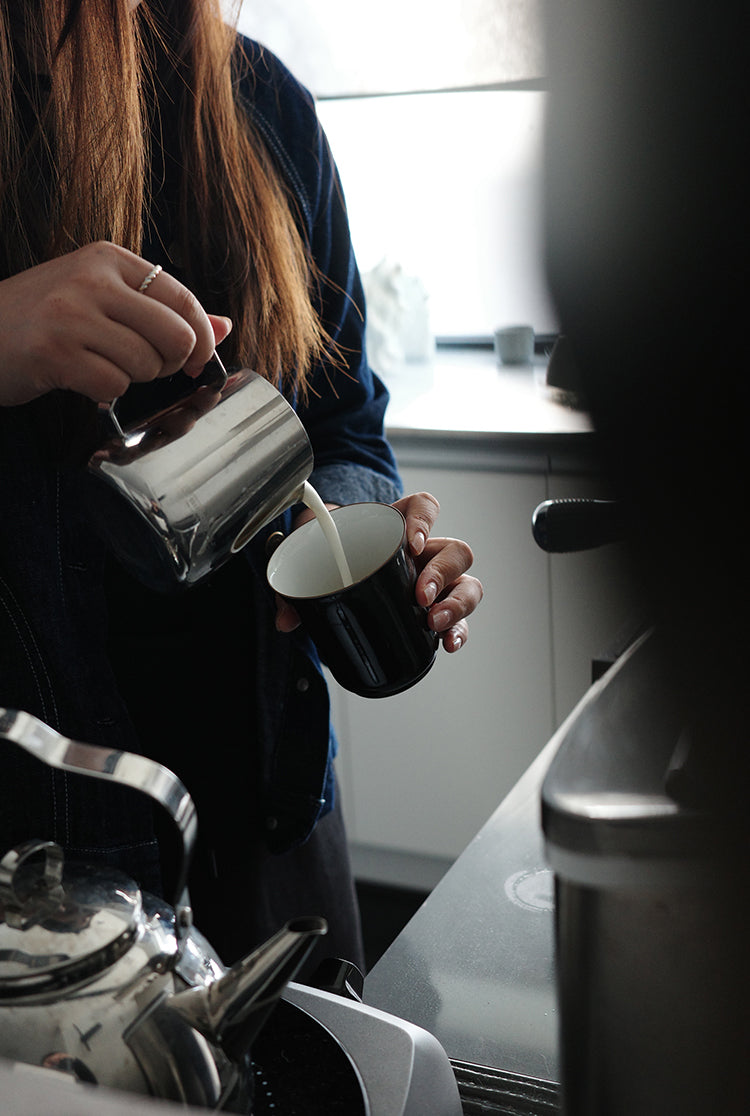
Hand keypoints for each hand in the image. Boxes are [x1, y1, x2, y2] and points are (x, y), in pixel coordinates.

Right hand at [0, 241, 231, 406]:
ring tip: (102, 365)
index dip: (201, 337)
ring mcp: (71, 315)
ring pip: (146, 365)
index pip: (183, 298)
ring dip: (132, 379)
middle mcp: (91, 279)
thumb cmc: (43, 319)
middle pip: (175, 336)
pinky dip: (104, 393)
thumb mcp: (102, 297)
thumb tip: (225, 327)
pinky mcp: (55, 353)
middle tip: (146, 366)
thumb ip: (163, 309)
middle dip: (170, 364)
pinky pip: (113, 386)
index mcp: (108, 258)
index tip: (197, 358)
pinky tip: (81, 379)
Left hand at [275, 492, 482, 651]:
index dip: (424, 520)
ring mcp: (433, 582)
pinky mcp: (433, 610)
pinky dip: (458, 631)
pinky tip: (448, 643)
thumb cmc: (329, 553)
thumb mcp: (309, 556)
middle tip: (420, 595)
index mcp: (396, 525)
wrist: (333, 569)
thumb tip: (286, 618)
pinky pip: (458, 619)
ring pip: (466, 584)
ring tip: (434, 622)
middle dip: (442, 574)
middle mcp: (424, 552)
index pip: (424, 506)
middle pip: (456, 551)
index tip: (411, 542)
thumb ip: (294, 584)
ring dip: (457, 604)